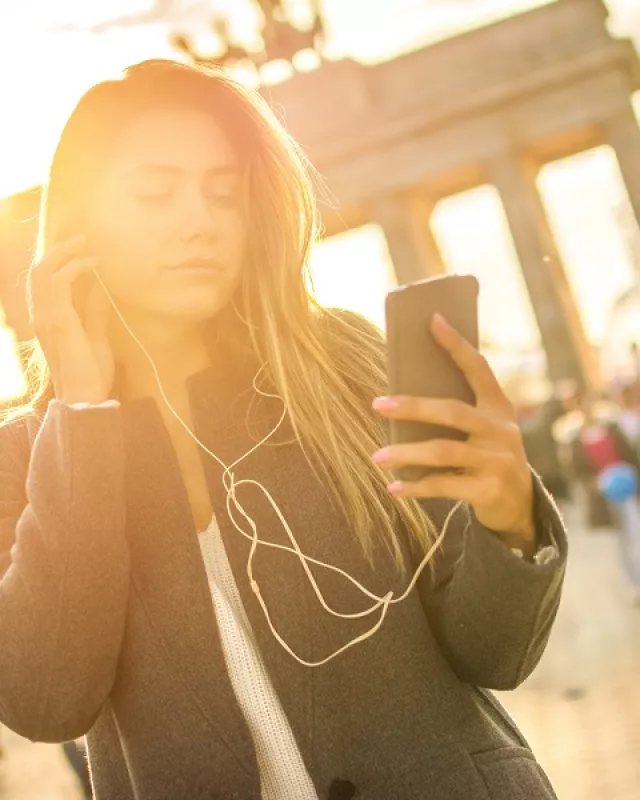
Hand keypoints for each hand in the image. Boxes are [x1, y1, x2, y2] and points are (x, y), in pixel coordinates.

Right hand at [29, 235, 113, 404]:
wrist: (86, 396)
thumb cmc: (91, 373)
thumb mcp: (96, 336)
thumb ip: (94, 312)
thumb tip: (98, 287)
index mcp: (47, 320)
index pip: (41, 282)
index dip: (55, 261)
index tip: (78, 249)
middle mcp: (41, 316)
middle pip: (38, 271)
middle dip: (58, 250)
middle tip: (80, 238)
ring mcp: (46, 317)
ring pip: (44, 271)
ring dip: (65, 252)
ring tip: (85, 243)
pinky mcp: (58, 319)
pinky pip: (59, 281)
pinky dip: (75, 267)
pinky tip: (92, 264)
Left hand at [372, 313, 534, 551]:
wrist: (519, 505)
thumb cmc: (486, 457)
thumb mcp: (482, 430)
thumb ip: (455, 413)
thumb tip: (400, 398)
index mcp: (498, 407)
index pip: (478, 368)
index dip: (456, 344)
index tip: (432, 320)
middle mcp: (501, 430)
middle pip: (452, 411)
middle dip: (412, 407)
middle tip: (377, 404)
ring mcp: (498, 460)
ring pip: (444, 451)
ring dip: (406, 453)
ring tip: (377, 456)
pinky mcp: (489, 489)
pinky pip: (445, 485)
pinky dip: (416, 487)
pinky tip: (393, 487)